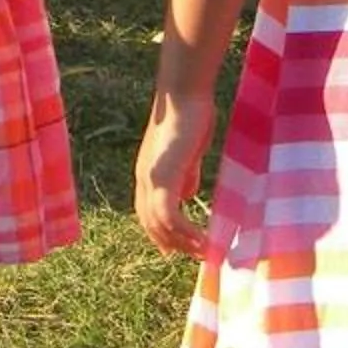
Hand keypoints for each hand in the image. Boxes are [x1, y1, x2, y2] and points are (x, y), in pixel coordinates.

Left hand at [134, 88, 218, 256]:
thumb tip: (188, 195)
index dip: (162, 232)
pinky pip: (169, 216)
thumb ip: (187, 172)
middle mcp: (144, 179)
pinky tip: (202, 239)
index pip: (149, 212)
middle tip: (195, 255)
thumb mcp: (189, 150)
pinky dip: (184, 232)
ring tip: (203, 252)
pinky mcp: (163, 178)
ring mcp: (151, 179)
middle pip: (151, 223)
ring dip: (181, 242)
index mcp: (148, 171)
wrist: (185, 91)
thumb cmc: (192, 112)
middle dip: (172, 243)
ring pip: (159, 224)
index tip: (179, 248)